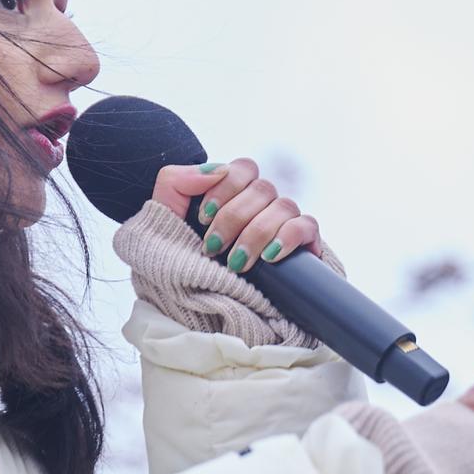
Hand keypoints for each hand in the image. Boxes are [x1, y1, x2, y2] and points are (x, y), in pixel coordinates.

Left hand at [151, 157, 322, 273]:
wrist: (195, 304)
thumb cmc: (180, 256)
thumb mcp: (166, 215)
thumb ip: (177, 181)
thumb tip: (216, 169)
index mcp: (235, 192)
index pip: (243, 169)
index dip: (225, 188)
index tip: (203, 218)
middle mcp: (262, 203)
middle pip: (262, 188)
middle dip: (233, 218)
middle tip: (213, 248)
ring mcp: (284, 222)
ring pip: (284, 206)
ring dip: (255, 234)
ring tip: (235, 263)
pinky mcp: (303, 244)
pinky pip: (307, 226)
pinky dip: (289, 237)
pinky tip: (269, 257)